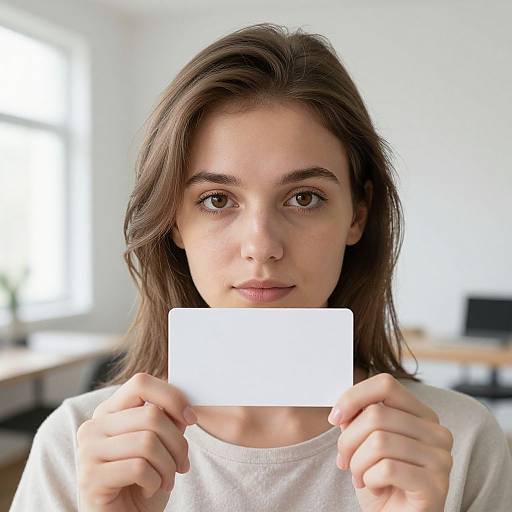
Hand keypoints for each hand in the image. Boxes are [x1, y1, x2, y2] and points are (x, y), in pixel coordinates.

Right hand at [77, 372, 196, 511]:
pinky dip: (155, 481)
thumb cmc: (143, 482)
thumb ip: (167, 419)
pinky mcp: (89, 478)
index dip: (172, 397)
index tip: (191, 418)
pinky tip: (149, 489)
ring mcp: (87, 451)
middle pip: (151, 415)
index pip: (141, 382)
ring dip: (168, 466)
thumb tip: (184, 401)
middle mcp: (93, 426)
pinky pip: (139, 468)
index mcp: (109, 411)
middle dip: (178, 443)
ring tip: (166, 479)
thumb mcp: (160, 444)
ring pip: (147, 442)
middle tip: (182, 464)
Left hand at [328, 373, 452, 511]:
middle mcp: (437, 432)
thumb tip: (343, 408)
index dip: (353, 396)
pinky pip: (387, 469)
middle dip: (348, 440)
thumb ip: (358, 418)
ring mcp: (441, 458)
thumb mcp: (364, 442)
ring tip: (360, 476)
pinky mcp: (436, 485)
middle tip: (344, 460)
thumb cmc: (380, 480)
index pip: (385, 384)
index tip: (334, 418)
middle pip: (376, 415)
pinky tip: (374, 487)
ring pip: (379, 442)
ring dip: (357, 463)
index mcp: (422, 414)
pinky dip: (369, 479)